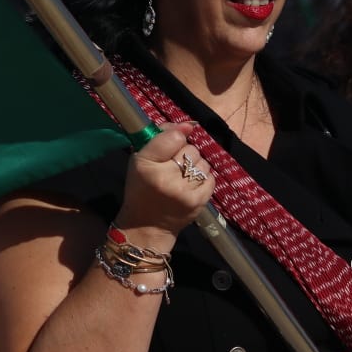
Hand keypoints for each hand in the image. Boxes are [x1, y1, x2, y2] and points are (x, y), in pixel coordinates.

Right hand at [113, 121, 213, 238]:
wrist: (147, 226)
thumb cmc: (141, 189)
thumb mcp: (140, 160)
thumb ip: (162, 137)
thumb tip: (189, 126)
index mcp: (146, 165)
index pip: (173, 137)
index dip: (174, 139)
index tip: (169, 148)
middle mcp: (165, 178)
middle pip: (190, 149)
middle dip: (184, 154)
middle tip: (173, 166)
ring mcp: (183, 191)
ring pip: (202, 162)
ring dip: (195, 166)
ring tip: (182, 176)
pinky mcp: (198, 202)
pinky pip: (210, 177)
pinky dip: (203, 178)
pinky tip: (191, 184)